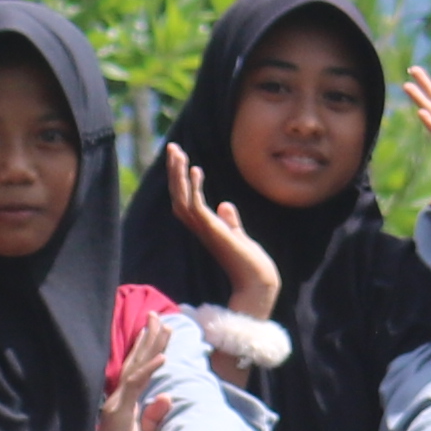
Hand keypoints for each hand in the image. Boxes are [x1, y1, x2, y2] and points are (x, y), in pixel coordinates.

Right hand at [91, 308, 178, 430]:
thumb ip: (154, 416)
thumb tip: (167, 396)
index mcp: (125, 403)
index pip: (137, 370)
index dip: (148, 349)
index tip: (159, 330)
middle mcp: (119, 399)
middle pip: (136, 362)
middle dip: (148, 338)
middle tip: (158, 315)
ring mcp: (117, 404)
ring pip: (135, 368)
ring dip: (150, 346)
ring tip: (163, 326)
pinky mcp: (118, 413)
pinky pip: (135, 386)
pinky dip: (149, 370)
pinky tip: (162, 357)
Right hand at [150, 145, 277, 322]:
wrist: (258, 283)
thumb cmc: (250, 264)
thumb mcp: (238, 236)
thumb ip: (230, 221)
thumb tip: (226, 205)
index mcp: (205, 228)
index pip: (185, 200)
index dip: (181, 180)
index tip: (182, 158)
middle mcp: (200, 228)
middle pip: (178, 196)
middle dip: (174, 171)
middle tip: (172, 147)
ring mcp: (205, 230)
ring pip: (182, 198)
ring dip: (178, 174)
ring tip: (177, 152)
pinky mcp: (212, 231)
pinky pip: (196, 206)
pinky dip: (194, 187)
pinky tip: (196, 169)